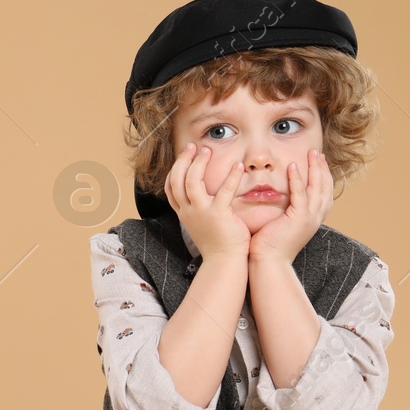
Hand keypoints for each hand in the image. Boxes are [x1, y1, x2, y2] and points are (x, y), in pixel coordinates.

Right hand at [164, 142, 251, 260]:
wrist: (224, 262)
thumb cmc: (217, 243)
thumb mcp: (202, 224)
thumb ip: (199, 209)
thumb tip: (204, 196)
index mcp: (184, 213)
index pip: (170, 187)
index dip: (175, 169)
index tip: (185, 157)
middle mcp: (188, 211)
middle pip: (176, 179)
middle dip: (183, 160)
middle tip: (194, 147)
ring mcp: (201, 213)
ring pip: (191, 181)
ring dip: (199, 163)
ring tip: (208, 151)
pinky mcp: (218, 215)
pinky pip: (223, 190)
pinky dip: (231, 176)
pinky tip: (238, 166)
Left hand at [248, 148, 332, 265]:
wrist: (267, 263)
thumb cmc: (269, 245)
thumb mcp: (281, 224)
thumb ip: (284, 210)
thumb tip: (278, 197)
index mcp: (313, 219)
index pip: (324, 193)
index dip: (323, 175)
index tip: (318, 161)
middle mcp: (316, 218)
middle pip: (325, 187)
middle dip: (322, 168)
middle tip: (317, 152)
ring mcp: (310, 219)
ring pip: (317, 187)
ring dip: (315, 168)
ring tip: (312, 153)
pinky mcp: (299, 219)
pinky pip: (301, 194)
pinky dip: (298, 179)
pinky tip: (293, 166)